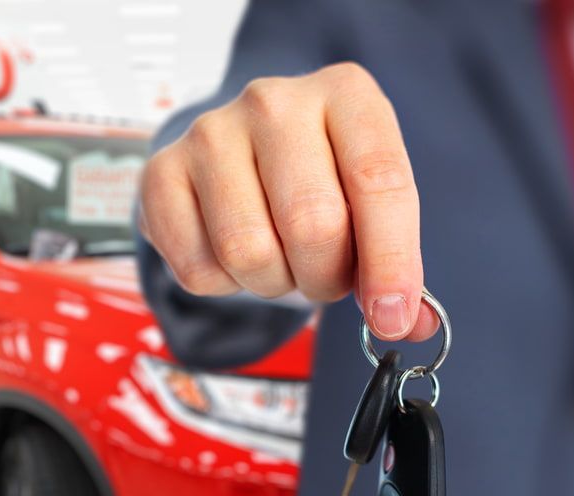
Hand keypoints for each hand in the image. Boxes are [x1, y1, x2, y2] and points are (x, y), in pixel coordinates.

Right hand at [139, 63, 437, 340]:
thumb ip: (391, 261)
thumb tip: (411, 325)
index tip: (392, 317)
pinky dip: (222, 285)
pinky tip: (229, 254)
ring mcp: (210, 133)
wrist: (236, 155)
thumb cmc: (313, 179)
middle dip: (324, 277)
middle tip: (323, 277)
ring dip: (271, 283)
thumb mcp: (364, 201)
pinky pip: (197, 269)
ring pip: (248, 251)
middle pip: (312, 224)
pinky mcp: (162, 173)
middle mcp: (274, 101)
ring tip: (276, 260)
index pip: (379, 181)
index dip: (391, 261)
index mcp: (344, 93)